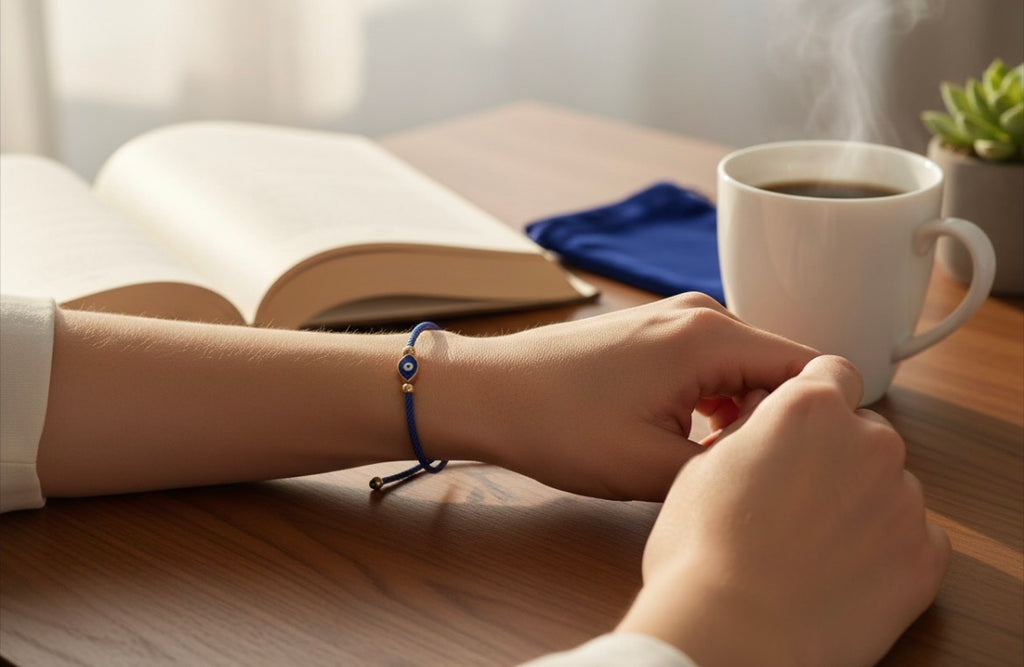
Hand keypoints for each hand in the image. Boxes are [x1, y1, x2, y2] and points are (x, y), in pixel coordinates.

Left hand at [419, 293, 815, 500]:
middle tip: (748, 473)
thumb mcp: (652, 468)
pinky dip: (715, 401)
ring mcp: (676, 317)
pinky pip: (713, 364)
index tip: (803, 468)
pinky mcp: (655, 330)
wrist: (489, 393)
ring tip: (714, 461)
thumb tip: (776, 466)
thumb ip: (732, 465)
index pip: (811, 371)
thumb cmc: (558, 425)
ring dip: (743, 415)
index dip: (820, 423)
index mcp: (712, 337)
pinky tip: (689, 438)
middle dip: (776, 422)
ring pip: (745, 370)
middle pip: (780, 369)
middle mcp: (702, 313)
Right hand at [617, 355, 950, 665]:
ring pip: (888, 485)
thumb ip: (751, 429)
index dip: (810, 398)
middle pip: (863, 431)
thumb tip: (765, 415)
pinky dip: (885, 549)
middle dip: (836, 454)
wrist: (733, 630)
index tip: (795, 427)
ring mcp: (903, 499)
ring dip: (860, 502)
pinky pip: (913, 537)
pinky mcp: (924, 555)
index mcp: (809, 408)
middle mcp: (867, 441)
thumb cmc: (704, 549)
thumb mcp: (703, 465)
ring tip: (811, 544)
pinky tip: (839, 572)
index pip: (831, 372)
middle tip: (793, 497)